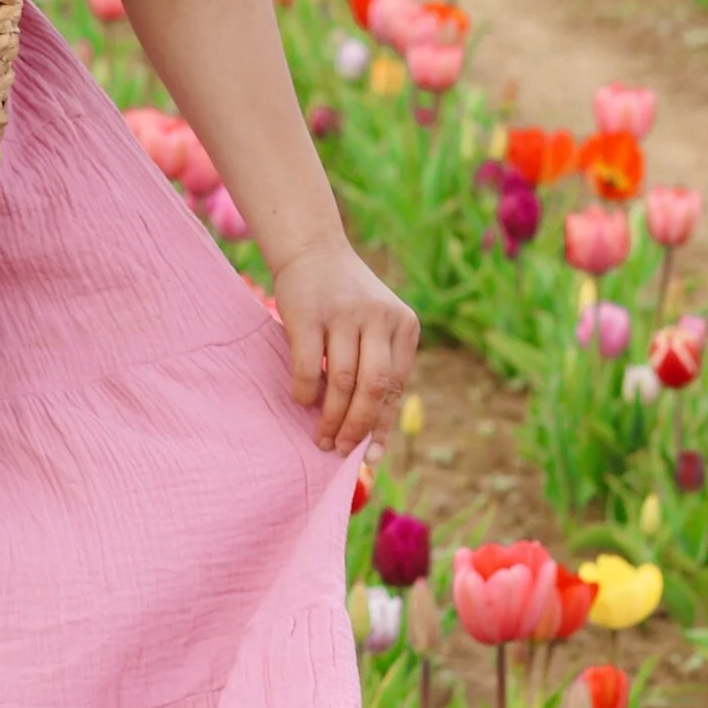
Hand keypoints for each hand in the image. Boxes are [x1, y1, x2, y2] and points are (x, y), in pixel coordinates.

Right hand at [271, 235, 418, 457]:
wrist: (312, 250)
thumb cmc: (345, 301)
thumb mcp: (375, 326)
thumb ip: (379, 368)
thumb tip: (372, 435)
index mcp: (404, 324)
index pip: (395, 387)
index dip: (382, 426)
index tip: (370, 458)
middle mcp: (379, 317)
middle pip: (374, 388)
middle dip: (358, 427)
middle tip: (340, 450)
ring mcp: (344, 314)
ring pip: (343, 383)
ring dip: (331, 418)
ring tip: (321, 437)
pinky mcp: (309, 314)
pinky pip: (310, 368)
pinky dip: (306, 393)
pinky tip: (303, 402)